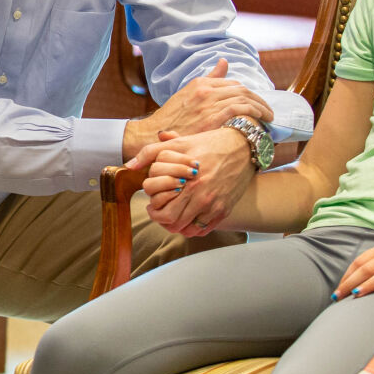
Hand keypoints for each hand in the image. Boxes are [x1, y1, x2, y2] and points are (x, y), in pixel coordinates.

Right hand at [130, 58, 273, 149]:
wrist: (154, 135)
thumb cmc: (172, 118)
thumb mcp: (188, 94)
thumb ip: (209, 79)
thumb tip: (223, 61)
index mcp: (200, 83)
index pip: (233, 83)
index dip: (247, 93)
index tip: (255, 103)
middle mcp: (206, 90)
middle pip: (242, 90)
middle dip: (259, 99)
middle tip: (268, 111)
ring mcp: (209, 103)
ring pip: (244, 98)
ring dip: (261, 107)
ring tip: (269, 117)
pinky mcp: (213, 117)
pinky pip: (240, 109)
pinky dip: (254, 112)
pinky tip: (261, 120)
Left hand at [130, 126, 254, 236]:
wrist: (242, 146)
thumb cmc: (208, 143)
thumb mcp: (178, 143)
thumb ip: (151, 152)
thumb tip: (130, 164)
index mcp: (186, 181)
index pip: (162, 208)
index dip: (153, 209)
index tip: (152, 204)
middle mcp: (201, 196)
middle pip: (173, 223)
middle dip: (162, 219)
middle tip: (160, 212)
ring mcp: (214, 205)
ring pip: (187, 230)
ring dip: (176, 226)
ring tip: (173, 216)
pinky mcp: (224, 209)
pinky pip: (203, 230)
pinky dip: (193, 228)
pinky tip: (188, 218)